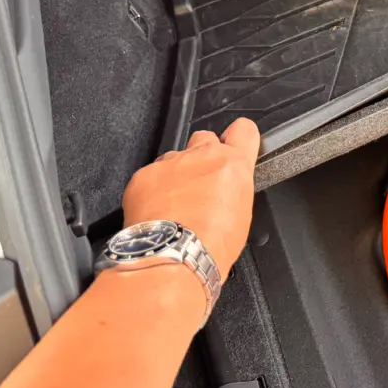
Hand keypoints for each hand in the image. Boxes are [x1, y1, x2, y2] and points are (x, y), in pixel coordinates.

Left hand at [121, 118, 259, 275]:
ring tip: (176, 204)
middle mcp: (202, 156)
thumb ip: (234, 188)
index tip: (235, 145)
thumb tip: (226, 190)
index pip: (244, 130)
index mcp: (233, 164)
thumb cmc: (211, 244)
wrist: (172, 258)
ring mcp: (171, 163)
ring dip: (177, 174)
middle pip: (204, 138)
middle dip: (203, 156)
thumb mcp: (242, 215)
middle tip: (202, 182)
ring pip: (175, 158)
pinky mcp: (144, 176)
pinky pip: (150, 176)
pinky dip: (153, 190)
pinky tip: (157, 212)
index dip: (239, 137)